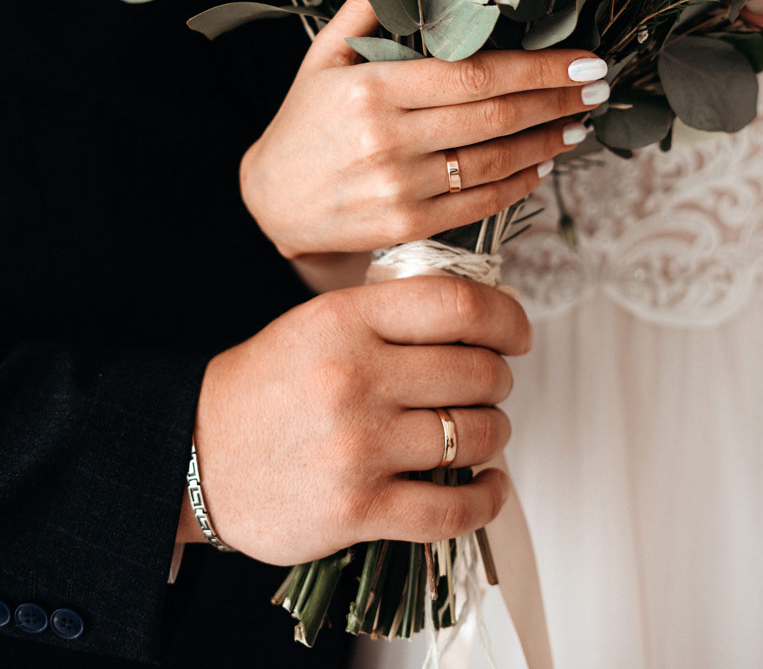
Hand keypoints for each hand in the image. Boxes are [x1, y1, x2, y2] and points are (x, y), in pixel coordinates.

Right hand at [180, 276, 530, 563]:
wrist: (195, 454)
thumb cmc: (265, 386)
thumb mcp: (318, 322)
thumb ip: (390, 314)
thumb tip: (480, 317)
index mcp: (346, 319)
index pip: (457, 303)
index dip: (506, 317)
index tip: (517, 333)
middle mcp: (355, 376)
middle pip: (476, 370)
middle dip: (498, 380)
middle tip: (489, 386)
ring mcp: (358, 445)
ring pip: (474, 434)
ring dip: (494, 434)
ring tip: (482, 432)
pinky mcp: (358, 509)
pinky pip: (453, 508)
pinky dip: (487, 498)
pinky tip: (489, 485)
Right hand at [241, 0, 607, 261]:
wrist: (268, 203)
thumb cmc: (303, 123)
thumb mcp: (322, 57)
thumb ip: (366, 10)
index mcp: (373, 89)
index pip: (474, 73)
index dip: (538, 68)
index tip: (583, 59)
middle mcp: (389, 140)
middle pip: (496, 115)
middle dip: (558, 99)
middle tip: (599, 86)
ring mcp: (401, 189)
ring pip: (496, 162)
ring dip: (548, 141)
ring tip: (579, 123)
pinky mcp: (408, 227)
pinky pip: (480, 204)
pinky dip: (520, 184)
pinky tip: (542, 166)